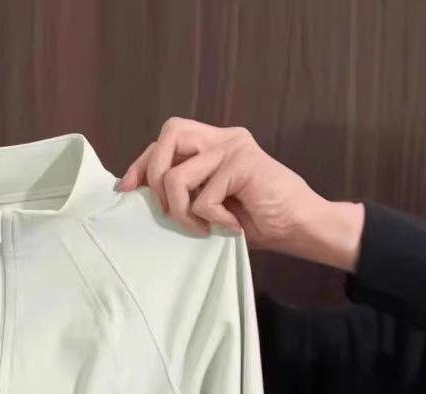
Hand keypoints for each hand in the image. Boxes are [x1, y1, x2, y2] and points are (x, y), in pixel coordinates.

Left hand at [117, 117, 363, 270]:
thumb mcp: (206, 204)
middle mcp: (222, 138)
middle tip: (171, 211)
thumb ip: (181, 191)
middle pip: (167, 135)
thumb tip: (135, 194)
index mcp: (212, 144)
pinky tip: (232, 227)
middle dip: (153, 177)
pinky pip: (203, 199)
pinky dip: (211, 221)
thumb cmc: (253, 220)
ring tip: (204, 227)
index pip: (165, 139)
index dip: (142, 163)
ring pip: (175, 176)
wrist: (299, 227)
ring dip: (182, 213)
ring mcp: (234, 147)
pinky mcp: (244, 163)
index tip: (127, 190)